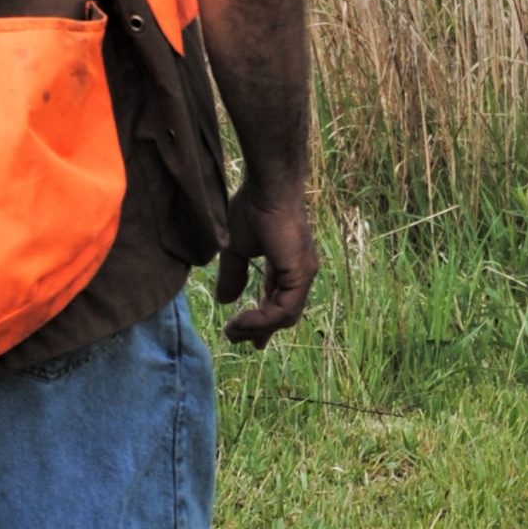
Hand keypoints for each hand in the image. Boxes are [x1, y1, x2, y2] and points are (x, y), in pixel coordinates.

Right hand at [214, 184, 318, 346]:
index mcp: (288, 265)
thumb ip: (233, 275)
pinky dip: (262, 320)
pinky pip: (283, 309)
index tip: (243, 332)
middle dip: (260, 329)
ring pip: (284, 316)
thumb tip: (224, 301)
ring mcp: (303, 274)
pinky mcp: (300, 275)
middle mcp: (300, 272)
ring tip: (233, 331)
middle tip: (237, 338)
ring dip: (257, 328)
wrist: (267, 190)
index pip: (278, 300)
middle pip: (283, 313)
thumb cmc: (253, 210)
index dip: (262, 318)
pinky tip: (242, 321)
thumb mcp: (236, 249)